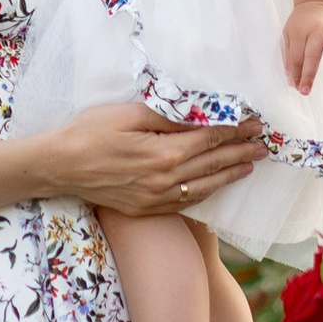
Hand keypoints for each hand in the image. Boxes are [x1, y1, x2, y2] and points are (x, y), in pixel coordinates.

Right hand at [43, 102, 266, 215]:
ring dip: (230, 175)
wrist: (59, 167)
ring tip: (249, 166)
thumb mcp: (127, 114)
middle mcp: (165, 179)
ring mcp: (156, 197)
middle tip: (263, 145)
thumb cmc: (89, 133)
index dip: (235, 130)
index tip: (254, 123)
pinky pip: (184, 203)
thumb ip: (166, 116)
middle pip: (212, 163)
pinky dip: (205, 194)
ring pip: (203, 186)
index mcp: (163, 152)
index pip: (209, 138)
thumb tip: (199, 113)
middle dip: (240, 152)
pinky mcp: (146, 208)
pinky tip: (215, 187)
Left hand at [284, 1, 322, 92]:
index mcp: (299, 32)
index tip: (296, 87)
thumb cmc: (301, 23)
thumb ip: (289, 56)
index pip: (296, 57)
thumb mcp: (288, 36)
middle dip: (308, 74)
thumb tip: (291, 81)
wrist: (316, 2)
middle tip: (305, 91)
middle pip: (312, 53)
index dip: (296, 74)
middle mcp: (316, 31)